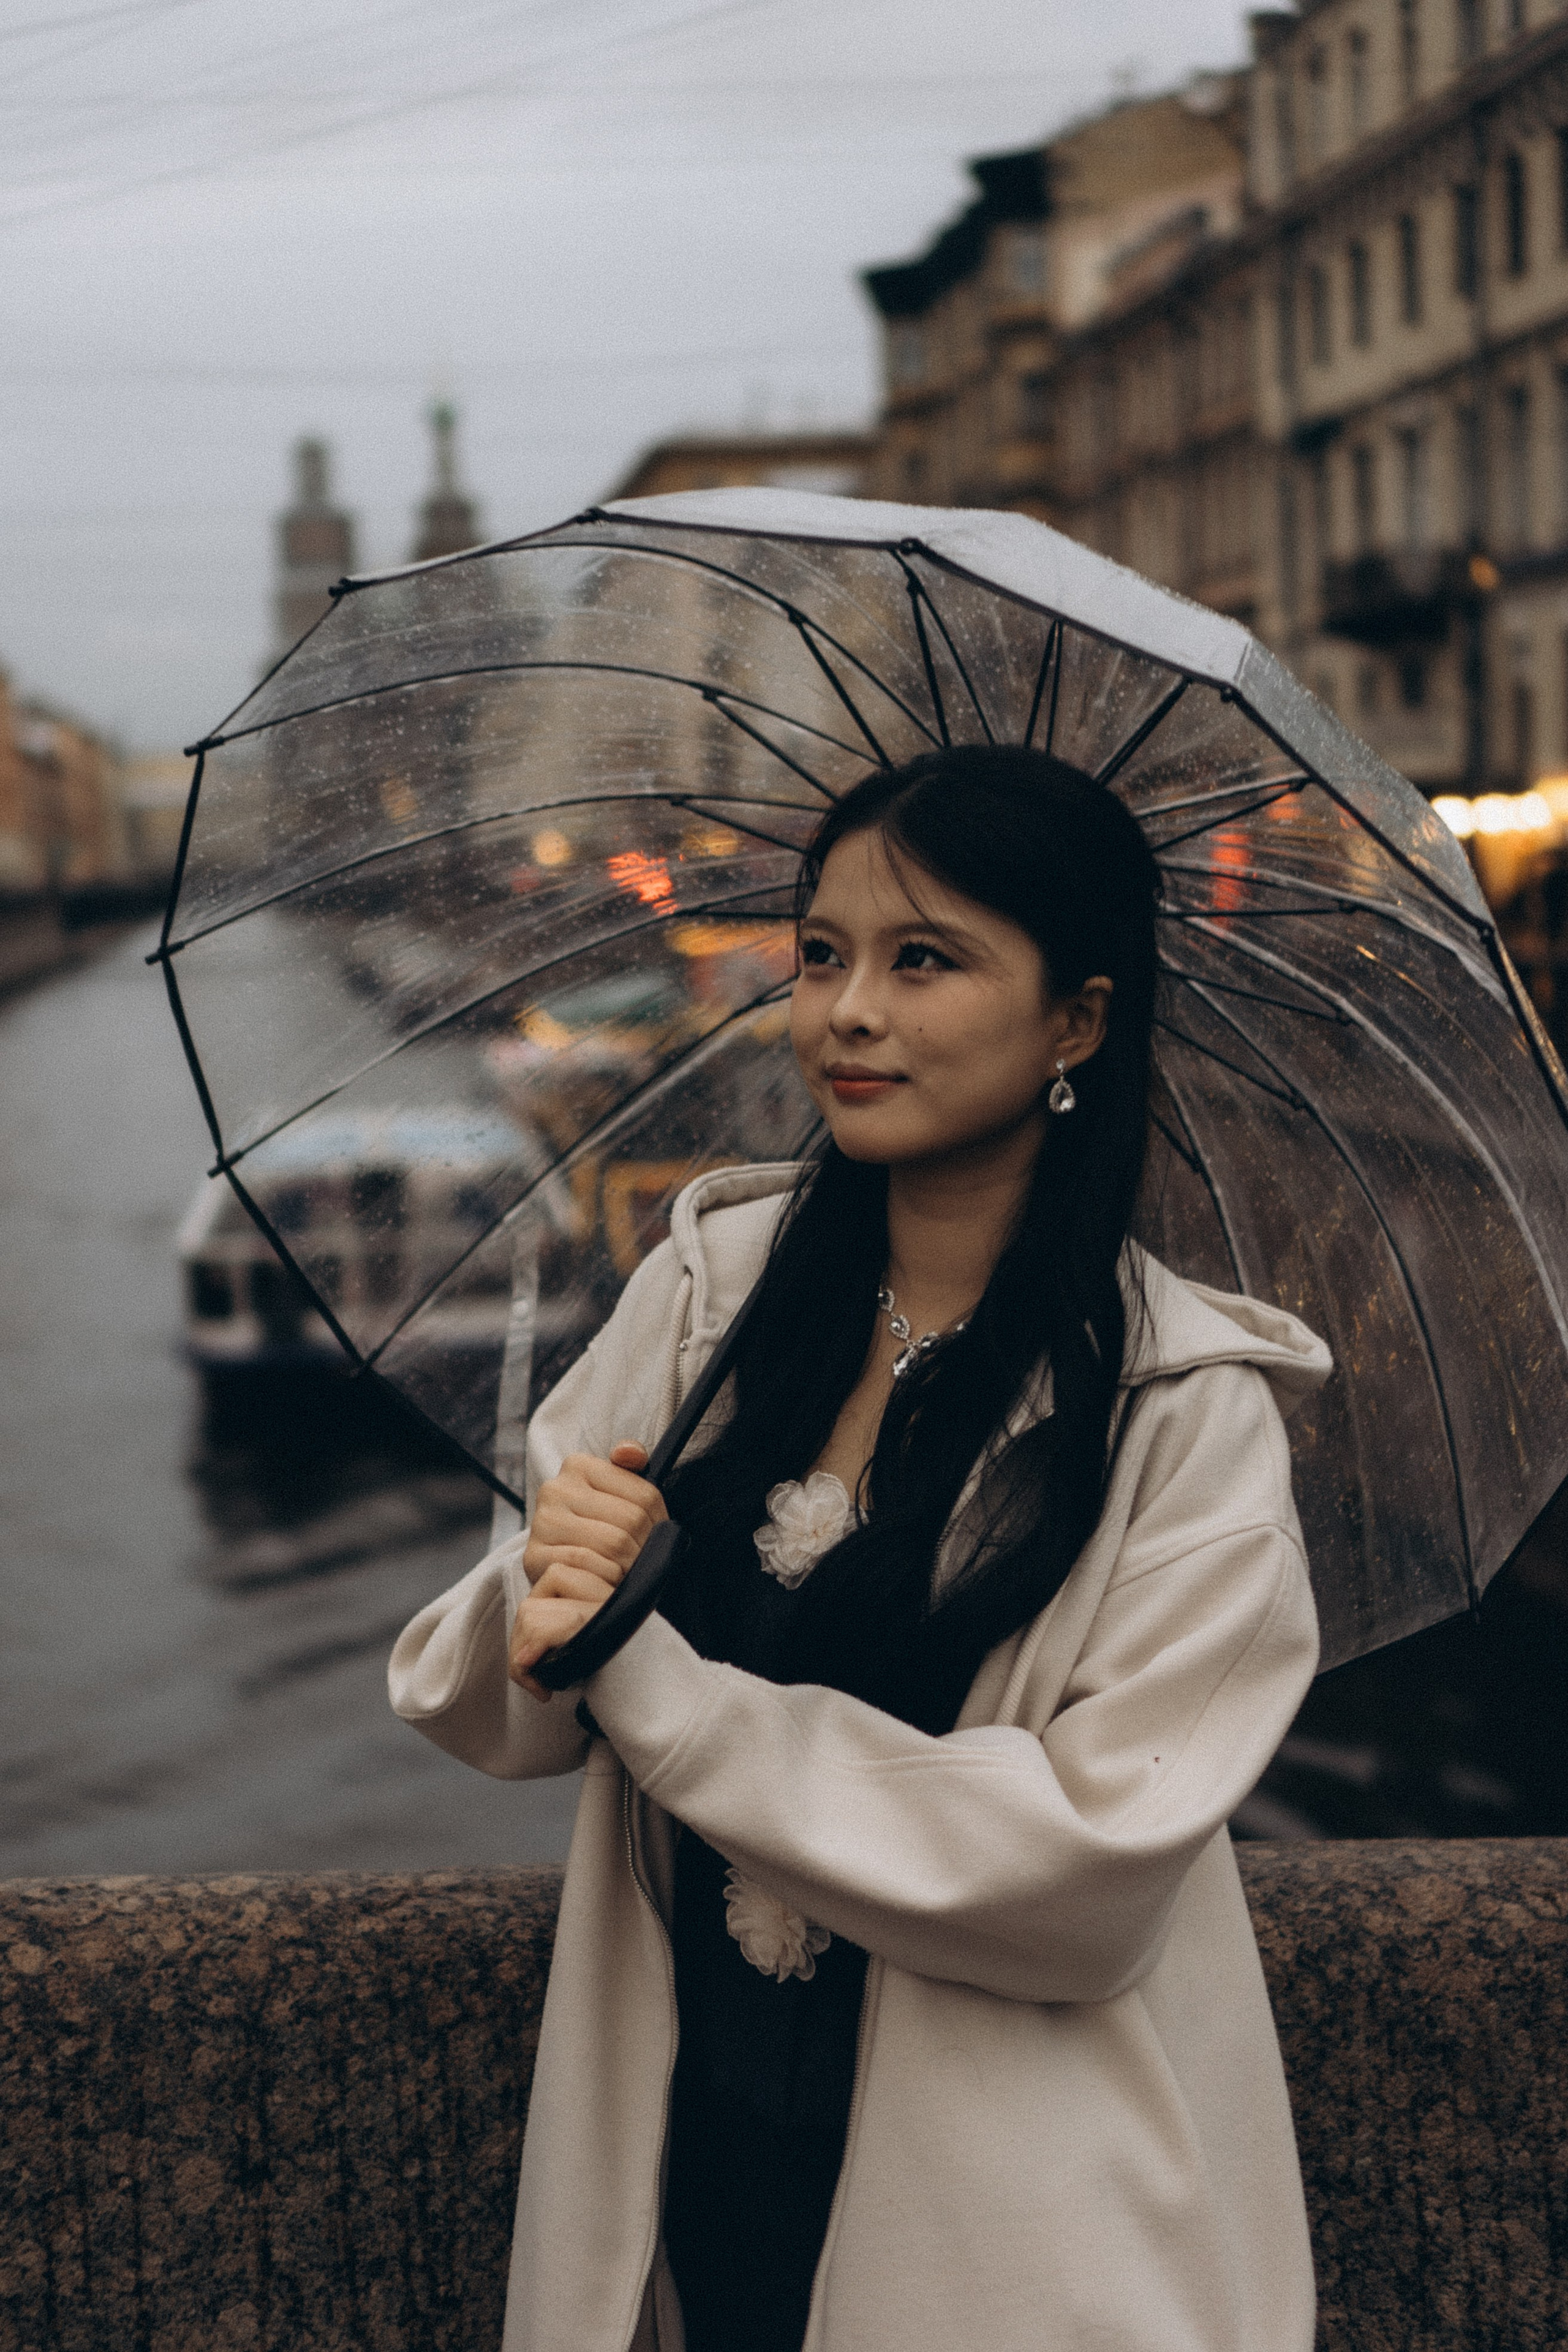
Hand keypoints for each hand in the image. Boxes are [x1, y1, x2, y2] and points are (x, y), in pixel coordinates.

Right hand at [509, 1443, 665, 1699]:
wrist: (566, 1572)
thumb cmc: (601, 1529)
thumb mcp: (622, 1495)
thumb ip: (631, 1469)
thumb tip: (630, 1453)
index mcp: (578, 1466)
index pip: (645, 1496)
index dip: (658, 1523)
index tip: (651, 1535)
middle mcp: (554, 1489)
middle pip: (630, 1522)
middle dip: (643, 1548)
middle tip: (640, 1561)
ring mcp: (541, 1523)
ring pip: (613, 1547)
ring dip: (627, 1568)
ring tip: (625, 1572)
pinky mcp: (534, 1557)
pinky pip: (588, 1569)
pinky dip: (606, 1582)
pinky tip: (606, 1584)